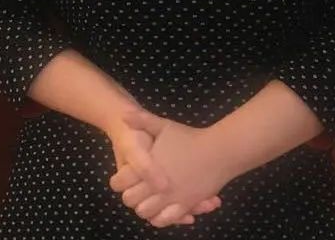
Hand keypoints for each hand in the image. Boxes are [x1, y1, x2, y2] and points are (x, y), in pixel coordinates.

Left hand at [110, 110, 229, 228]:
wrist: (217, 152)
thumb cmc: (189, 138)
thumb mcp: (164, 125)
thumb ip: (142, 120)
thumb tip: (123, 114)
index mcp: (147, 165)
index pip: (120, 182)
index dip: (117, 182)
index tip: (121, 180)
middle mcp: (155, 184)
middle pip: (130, 200)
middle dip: (129, 197)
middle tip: (133, 191)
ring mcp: (170, 197)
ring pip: (146, 213)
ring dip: (143, 209)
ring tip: (145, 201)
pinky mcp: (184, 206)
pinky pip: (166, 220)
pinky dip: (159, 219)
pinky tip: (159, 213)